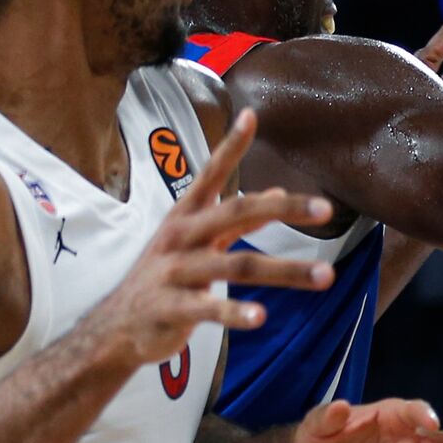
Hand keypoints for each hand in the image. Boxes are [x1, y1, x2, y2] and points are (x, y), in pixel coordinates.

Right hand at [90, 109, 335, 368]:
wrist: (115, 327)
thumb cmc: (166, 275)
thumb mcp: (198, 240)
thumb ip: (237, 218)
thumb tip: (279, 191)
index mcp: (187, 215)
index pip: (211, 173)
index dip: (230, 146)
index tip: (252, 116)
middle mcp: (180, 236)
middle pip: (236, 212)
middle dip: (284, 208)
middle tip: (327, 208)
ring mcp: (174, 271)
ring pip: (237, 265)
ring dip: (285, 271)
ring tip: (326, 276)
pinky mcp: (170, 307)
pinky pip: (208, 308)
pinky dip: (236, 312)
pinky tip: (262, 318)